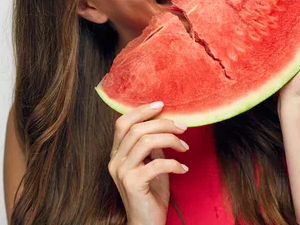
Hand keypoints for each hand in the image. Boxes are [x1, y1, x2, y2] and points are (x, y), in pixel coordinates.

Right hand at [108, 101, 188, 224]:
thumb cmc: (151, 195)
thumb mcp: (151, 165)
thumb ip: (152, 147)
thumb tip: (164, 125)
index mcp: (117, 154)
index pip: (122, 123)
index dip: (141, 111)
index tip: (161, 104)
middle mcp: (115, 161)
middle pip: (136, 129)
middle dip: (163, 123)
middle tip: (182, 127)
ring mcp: (122, 172)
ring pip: (146, 141)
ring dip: (170, 140)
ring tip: (185, 147)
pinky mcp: (133, 183)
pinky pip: (157, 163)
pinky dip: (174, 163)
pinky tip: (183, 169)